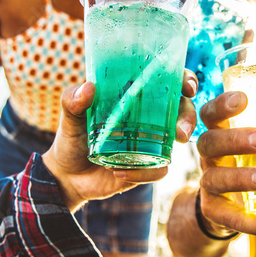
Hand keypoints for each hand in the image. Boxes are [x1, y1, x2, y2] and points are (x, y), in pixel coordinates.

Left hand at [43, 71, 197, 210]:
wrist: (67, 176)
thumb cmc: (72, 139)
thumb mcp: (69, 117)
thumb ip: (72, 100)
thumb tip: (88, 88)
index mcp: (136, 97)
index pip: (168, 82)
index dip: (184, 80)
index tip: (187, 86)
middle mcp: (149, 117)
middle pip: (182, 110)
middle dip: (188, 118)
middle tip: (180, 132)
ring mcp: (151, 142)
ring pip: (178, 139)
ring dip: (173, 147)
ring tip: (162, 154)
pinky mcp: (147, 167)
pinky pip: (158, 170)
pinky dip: (143, 173)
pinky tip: (119, 173)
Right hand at [195, 91, 255, 239]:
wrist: (227, 205)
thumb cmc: (251, 163)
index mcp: (220, 132)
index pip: (211, 113)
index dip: (222, 105)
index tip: (243, 98)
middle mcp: (209, 155)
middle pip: (209, 141)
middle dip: (236, 139)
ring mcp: (208, 182)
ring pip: (215, 178)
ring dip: (242, 177)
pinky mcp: (213, 211)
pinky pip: (231, 218)